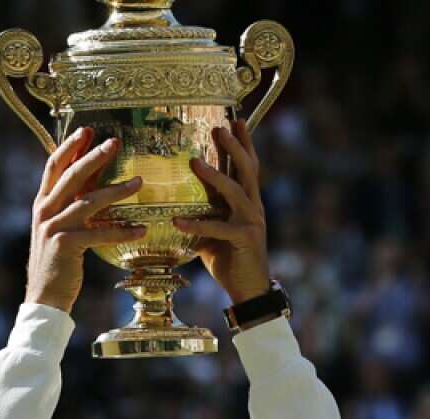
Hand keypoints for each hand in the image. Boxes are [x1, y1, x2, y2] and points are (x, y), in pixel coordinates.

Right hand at [25, 127, 146, 312]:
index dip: (70, 146)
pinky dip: (122, 231)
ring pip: (88, 202)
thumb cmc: (58, 260)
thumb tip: (95, 180)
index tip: (88, 130)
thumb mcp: (62, 226)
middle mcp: (45, 211)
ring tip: (139, 182)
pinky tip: (141, 229)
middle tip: (115, 142)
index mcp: (43, 202)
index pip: (54, 165)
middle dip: (94, 157)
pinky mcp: (65, 246)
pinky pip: (99, 233)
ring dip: (116, 191)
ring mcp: (54, 227)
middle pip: (71, 176)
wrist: (45, 296)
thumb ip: (73, 203)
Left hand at [174, 120, 269, 304]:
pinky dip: (197, 224)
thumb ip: (204, 211)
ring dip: (215, 175)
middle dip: (234, 147)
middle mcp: (254, 206)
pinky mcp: (245, 239)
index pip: (247, 165)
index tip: (235, 119)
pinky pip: (218, 228)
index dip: (244, 142)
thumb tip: (176, 200)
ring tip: (195, 162)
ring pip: (235, 191)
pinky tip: (177, 221)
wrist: (248, 288)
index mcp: (248, 201)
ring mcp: (252, 221)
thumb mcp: (214, 229)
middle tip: (220, 127)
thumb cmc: (229, 257)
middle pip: (247, 169)